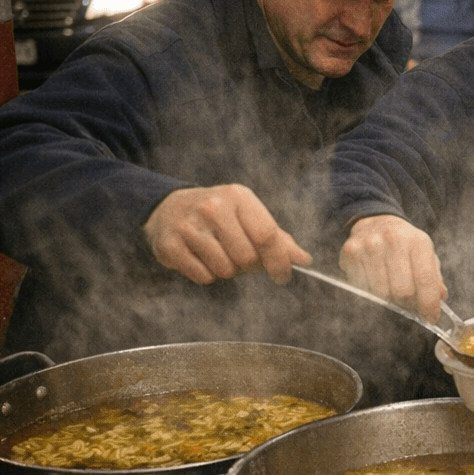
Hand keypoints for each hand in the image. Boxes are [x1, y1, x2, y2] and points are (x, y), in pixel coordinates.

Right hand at [144, 185, 310, 285]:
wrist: (168, 208)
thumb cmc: (220, 215)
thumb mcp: (248, 216)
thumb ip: (277, 238)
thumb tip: (305, 260)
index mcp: (238, 197)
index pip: (266, 235)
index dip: (279, 261)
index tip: (283, 276)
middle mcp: (212, 207)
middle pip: (246, 257)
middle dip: (248, 265)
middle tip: (238, 255)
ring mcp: (188, 226)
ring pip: (225, 270)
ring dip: (227, 270)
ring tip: (217, 253)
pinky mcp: (169, 245)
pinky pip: (203, 277)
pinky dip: (207, 275)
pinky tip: (199, 257)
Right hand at [338, 214, 445, 320]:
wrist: (376, 221)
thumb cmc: (404, 243)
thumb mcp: (424, 254)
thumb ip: (434, 277)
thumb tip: (440, 297)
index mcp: (418, 241)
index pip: (425, 279)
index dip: (429, 303)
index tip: (431, 316)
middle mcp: (393, 240)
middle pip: (402, 290)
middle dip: (407, 302)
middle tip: (408, 301)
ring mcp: (370, 246)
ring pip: (380, 292)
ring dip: (388, 298)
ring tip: (391, 288)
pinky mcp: (351, 252)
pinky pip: (361, 287)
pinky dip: (370, 291)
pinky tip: (374, 279)